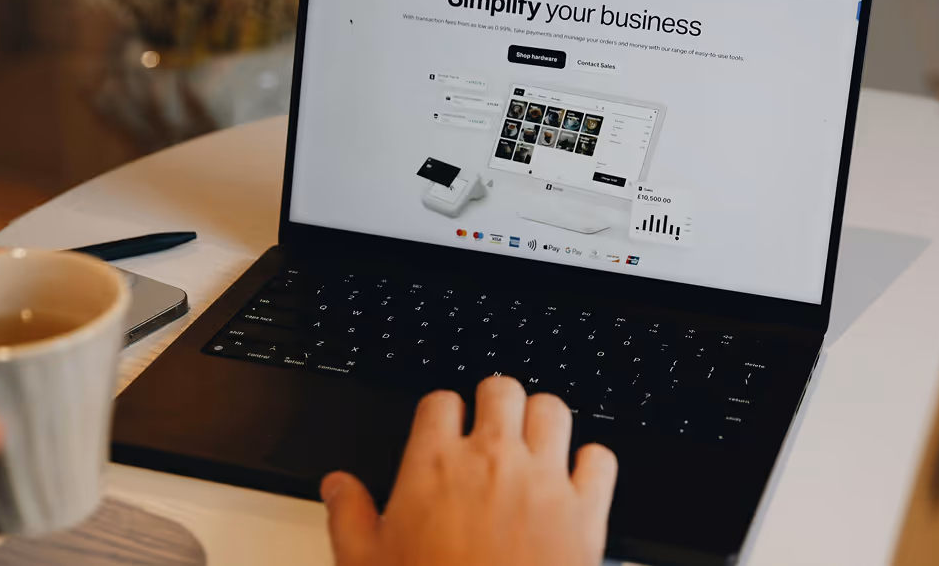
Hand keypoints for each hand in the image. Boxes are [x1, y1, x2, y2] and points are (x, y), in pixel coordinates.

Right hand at [322, 376, 617, 565]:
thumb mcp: (366, 564)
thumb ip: (349, 516)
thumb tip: (336, 486)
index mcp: (434, 466)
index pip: (440, 401)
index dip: (441, 412)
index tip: (443, 428)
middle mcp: (492, 461)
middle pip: (501, 390)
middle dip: (495, 401)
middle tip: (491, 424)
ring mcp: (544, 481)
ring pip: (553, 410)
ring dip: (543, 420)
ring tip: (533, 441)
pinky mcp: (586, 509)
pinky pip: (601, 459)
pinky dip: (592, 463)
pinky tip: (577, 478)